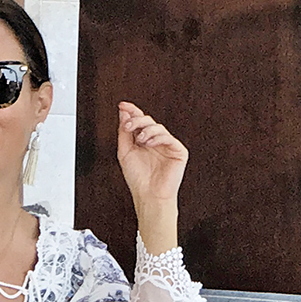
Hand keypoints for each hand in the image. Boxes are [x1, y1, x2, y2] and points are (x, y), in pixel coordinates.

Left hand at [116, 103, 186, 252]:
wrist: (149, 196)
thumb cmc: (137, 178)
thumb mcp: (124, 152)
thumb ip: (124, 132)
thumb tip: (124, 112)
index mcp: (143, 141)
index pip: (139, 121)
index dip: (132, 111)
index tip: (122, 105)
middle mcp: (155, 142)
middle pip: (148, 121)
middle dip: (137, 120)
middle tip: (128, 126)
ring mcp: (167, 146)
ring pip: (158, 127)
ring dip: (146, 130)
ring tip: (140, 140)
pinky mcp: (178, 151)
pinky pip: (168, 137)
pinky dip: (157, 137)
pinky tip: (149, 144)